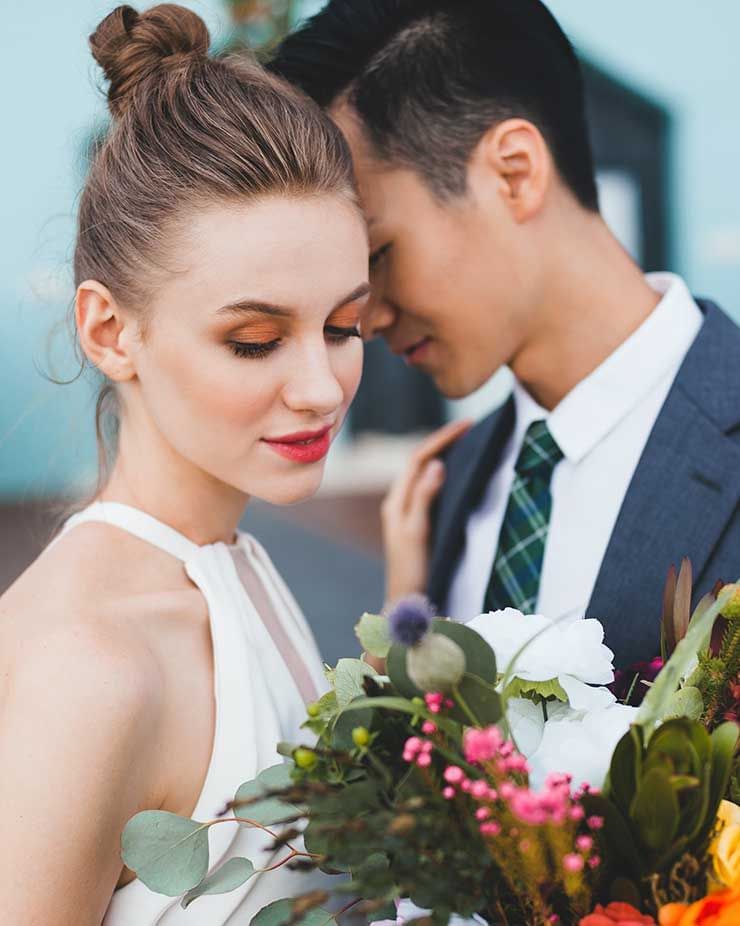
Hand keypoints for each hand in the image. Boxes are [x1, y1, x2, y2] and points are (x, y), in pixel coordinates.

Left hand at [382, 419, 472, 603]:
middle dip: (443, 442)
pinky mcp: (417, 523)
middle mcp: (398, 503)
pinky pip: (429, 490)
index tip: (466, 425)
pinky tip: (459, 475)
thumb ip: (424, 497)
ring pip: (424, 475)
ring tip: (467, 443)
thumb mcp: (417, 531)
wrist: (406, 604)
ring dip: (443, 456)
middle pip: (420, 462)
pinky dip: (444, 476)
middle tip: (470, 428)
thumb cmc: (411, 571)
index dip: (441, 439)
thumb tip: (436, 464)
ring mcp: (407, 513)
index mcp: (396, 501)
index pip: (418, 459)